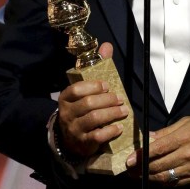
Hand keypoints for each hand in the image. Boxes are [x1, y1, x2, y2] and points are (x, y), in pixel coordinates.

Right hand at [55, 42, 128, 157]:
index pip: (76, 89)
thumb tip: (107, 46)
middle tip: (120, 99)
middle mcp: (67, 113)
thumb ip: (96, 66)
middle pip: (88, 104)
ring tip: (124, 111)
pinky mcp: (83, 143)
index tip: (107, 85)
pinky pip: (97, 136)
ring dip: (112, 114)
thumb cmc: (81, 109)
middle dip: (108, 100)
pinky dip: (110, 131)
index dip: (93, 86)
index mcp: (65, 98)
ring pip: (93, 119)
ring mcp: (74, 129)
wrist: (70, 139)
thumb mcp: (85, 90)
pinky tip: (119, 127)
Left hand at [127, 116, 189, 185]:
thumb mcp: (188, 122)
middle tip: (130, 170)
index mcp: (184, 138)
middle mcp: (187, 155)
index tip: (130, 160)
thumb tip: (150, 137)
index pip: (156, 149)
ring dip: (150, 178)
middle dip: (141, 169)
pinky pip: (177, 184)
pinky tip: (158, 180)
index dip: (140, 156)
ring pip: (165, 177)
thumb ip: (167, 131)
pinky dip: (165, 183)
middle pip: (158, 165)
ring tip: (140, 176)